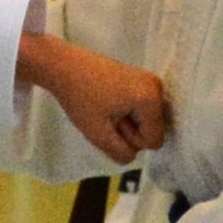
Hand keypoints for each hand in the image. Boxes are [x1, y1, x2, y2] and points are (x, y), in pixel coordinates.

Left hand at [19, 29, 173, 160]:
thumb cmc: (81, 99)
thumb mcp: (98, 134)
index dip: (131, 140)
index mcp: (151, 99)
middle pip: (152, 129)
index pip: (154, 141)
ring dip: (127, 120)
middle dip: (130, 129)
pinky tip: (108, 99)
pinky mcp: (140, 77)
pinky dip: (126, 109)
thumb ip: (120, 153)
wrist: (64, 66)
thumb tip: (132, 156)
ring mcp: (150, 80)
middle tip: (106, 115)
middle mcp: (157, 87)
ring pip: (145, 119)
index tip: (112, 124)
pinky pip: (141, 107)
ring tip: (106, 107)